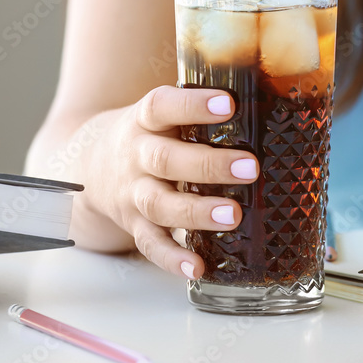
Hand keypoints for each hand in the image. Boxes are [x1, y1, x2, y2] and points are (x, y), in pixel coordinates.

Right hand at [84, 86, 258, 278]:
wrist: (91, 166)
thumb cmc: (151, 135)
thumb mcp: (165, 114)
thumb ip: (201, 109)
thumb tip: (270, 94)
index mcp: (144, 120)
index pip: (162, 106)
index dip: (193, 105)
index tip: (229, 104)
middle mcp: (136, 156)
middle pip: (165, 160)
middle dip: (209, 165)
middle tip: (250, 168)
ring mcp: (133, 193)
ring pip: (160, 204)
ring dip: (197, 212)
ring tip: (233, 216)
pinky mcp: (134, 225)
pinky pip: (150, 244)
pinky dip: (172, 259)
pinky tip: (197, 267)